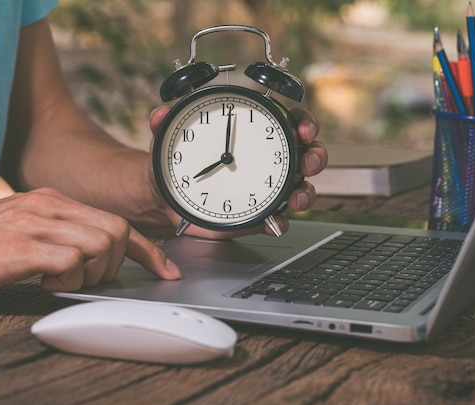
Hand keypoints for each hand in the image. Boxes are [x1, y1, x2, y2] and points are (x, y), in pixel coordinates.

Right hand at [0, 188, 181, 301]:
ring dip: (93, 273)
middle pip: (117, 231)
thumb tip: (95, 258)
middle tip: (86, 279)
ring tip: (61, 280)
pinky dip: (70, 279)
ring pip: (101, 243)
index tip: (165, 270)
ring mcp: (35, 223)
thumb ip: (61, 236)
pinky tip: (46, 282)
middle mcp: (49, 205)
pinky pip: (71, 260)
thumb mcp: (25, 230)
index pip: (117, 220)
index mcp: (54, 200)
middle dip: (115, 265)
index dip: (148, 250)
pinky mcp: (19, 247)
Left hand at [149, 105, 324, 237]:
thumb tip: (159, 114)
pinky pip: (277, 219)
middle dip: (315, 157)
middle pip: (306, 154)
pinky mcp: (257, 214)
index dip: (304, 122)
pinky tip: (277, 222)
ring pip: (300, 188)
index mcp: (254, 133)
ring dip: (305, 193)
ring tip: (296, 198)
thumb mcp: (168, 136)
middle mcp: (267, 159)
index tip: (303, 128)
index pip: (290, 121)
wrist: (165, 194)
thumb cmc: (175, 159)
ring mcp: (266, 188)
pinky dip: (281, 222)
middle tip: (308, 163)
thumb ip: (165, 121)